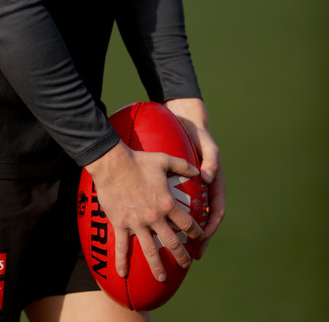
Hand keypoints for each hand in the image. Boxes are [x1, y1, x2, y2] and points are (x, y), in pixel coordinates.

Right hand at [85, 140, 204, 281]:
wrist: (112, 163)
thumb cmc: (139, 160)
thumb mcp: (164, 160)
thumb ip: (183, 165)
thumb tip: (198, 170)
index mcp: (167, 203)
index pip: (186, 223)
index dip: (196, 232)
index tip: (200, 238)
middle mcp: (154, 217)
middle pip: (172, 243)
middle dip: (182, 255)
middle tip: (186, 264)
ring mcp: (137, 223)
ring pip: (150, 250)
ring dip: (157, 266)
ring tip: (162, 278)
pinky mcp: (120, 224)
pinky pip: (122, 246)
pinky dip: (122, 261)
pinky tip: (123, 274)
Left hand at [164, 97, 225, 258]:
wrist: (187, 124)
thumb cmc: (199, 137)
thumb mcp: (208, 146)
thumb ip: (210, 161)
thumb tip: (208, 178)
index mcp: (215, 184)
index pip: (216, 211)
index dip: (211, 227)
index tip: (203, 238)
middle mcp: (206, 190)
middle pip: (205, 220)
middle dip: (200, 238)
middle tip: (193, 254)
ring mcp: (194, 189)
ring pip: (192, 216)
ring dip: (187, 233)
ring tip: (178, 249)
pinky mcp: (182, 185)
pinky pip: (179, 205)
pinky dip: (174, 218)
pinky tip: (163, 227)